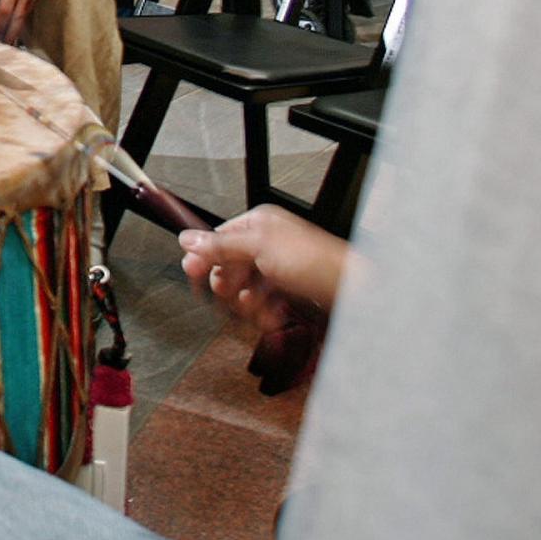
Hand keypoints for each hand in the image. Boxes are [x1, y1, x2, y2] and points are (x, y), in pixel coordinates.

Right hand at [178, 205, 349, 328]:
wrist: (352, 292)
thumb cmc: (317, 263)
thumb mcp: (260, 248)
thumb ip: (221, 245)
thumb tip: (188, 239)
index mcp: (257, 224)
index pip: (216, 240)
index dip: (205, 260)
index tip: (194, 276)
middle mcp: (265, 243)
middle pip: (227, 268)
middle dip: (232, 288)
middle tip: (239, 295)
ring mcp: (275, 267)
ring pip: (243, 290)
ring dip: (249, 305)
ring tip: (262, 309)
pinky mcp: (285, 290)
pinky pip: (261, 304)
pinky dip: (263, 313)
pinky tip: (272, 315)